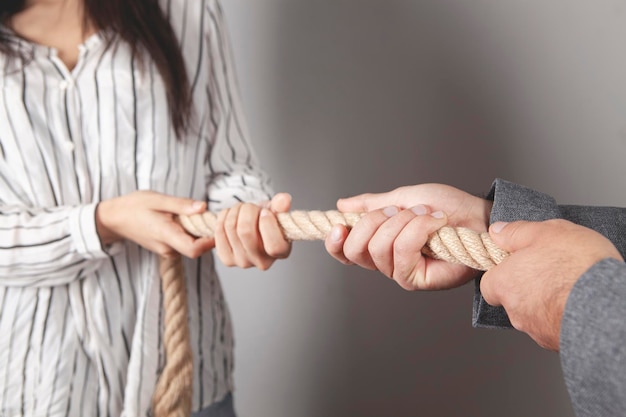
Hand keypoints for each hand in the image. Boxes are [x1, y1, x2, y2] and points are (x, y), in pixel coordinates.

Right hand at [96, 191, 214, 258]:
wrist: (115, 218)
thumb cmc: (134, 206)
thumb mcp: (158, 199)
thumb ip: (181, 205)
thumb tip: (203, 207)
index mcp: (166, 235)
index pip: (194, 249)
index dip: (210, 241)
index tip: (215, 224)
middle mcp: (167, 248)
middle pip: (197, 248)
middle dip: (205, 232)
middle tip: (204, 213)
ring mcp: (166, 251)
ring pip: (191, 245)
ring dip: (196, 231)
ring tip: (190, 214)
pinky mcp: (166, 249)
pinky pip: (184, 243)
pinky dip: (188, 233)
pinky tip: (182, 220)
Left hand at [213, 193, 291, 269]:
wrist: (252, 227)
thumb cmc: (266, 220)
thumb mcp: (276, 211)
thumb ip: (281, 206)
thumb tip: (283, 199)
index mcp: (281, 252)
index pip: (274, 246)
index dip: (267, 225)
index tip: (264, 212)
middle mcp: (262, 262)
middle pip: (245, 231)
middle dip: (247, 210)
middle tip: (250, 206)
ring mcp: (243, 262)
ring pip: (230, 227)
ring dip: (235, 210)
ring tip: (241, 209)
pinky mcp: (227, 259)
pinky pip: (219, 231)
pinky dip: (224, 216)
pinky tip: (231, 215)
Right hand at [325, 184, 491, 289]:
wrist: (476, 214)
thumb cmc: (445, 206)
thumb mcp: (402, 197)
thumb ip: (371, 203)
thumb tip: (341, 204)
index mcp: (376, 243)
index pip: (343, 251)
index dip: (335, 241)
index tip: (339, 224)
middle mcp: (384, 261)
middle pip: (356, 249)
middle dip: (375, 221)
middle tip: (399, 209)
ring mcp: (399, 272)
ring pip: (378, 247)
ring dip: (403, 221)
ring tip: (425, 214)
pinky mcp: (416, 279)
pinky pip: (402, 253)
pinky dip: (417, 229)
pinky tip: (435, 222)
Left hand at [480, 219, 623, 350]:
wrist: (612, 306)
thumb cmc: (579, 267)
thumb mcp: (547, 232)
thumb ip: (516, 232)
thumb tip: (498, 231)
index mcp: (505, 284)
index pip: (489, 283)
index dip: (504, 272)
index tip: (519, 263)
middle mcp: (515, 311)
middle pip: (513, 298)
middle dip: (528, 286)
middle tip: (551, 270)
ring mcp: (536, 330)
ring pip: (535, 314)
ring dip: (547, 301)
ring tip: (570, 285)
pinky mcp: (557, 343)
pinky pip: (555, 326)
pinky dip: (562, 316)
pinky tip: (578, 302)